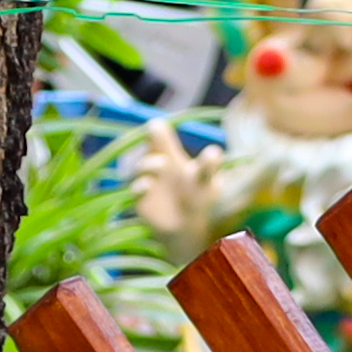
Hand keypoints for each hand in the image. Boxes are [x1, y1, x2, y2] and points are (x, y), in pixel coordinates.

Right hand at [124, 120, 212, 246]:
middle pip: (150, 147)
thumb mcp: (205, 180)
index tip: (157, 124)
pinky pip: (135, 190)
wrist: (186, 226)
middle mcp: (156, 165)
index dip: (157, 131)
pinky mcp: (141, 201)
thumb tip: (215, 150)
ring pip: (141, 167)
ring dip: (149, 163)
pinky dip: (140, 186)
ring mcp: (147, 181)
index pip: (160, 138)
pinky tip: (148, 184)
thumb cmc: (197, 197)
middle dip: (152, 139)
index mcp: (170, 155)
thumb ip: (208, 165)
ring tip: (162, 163)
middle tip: (155, 127)